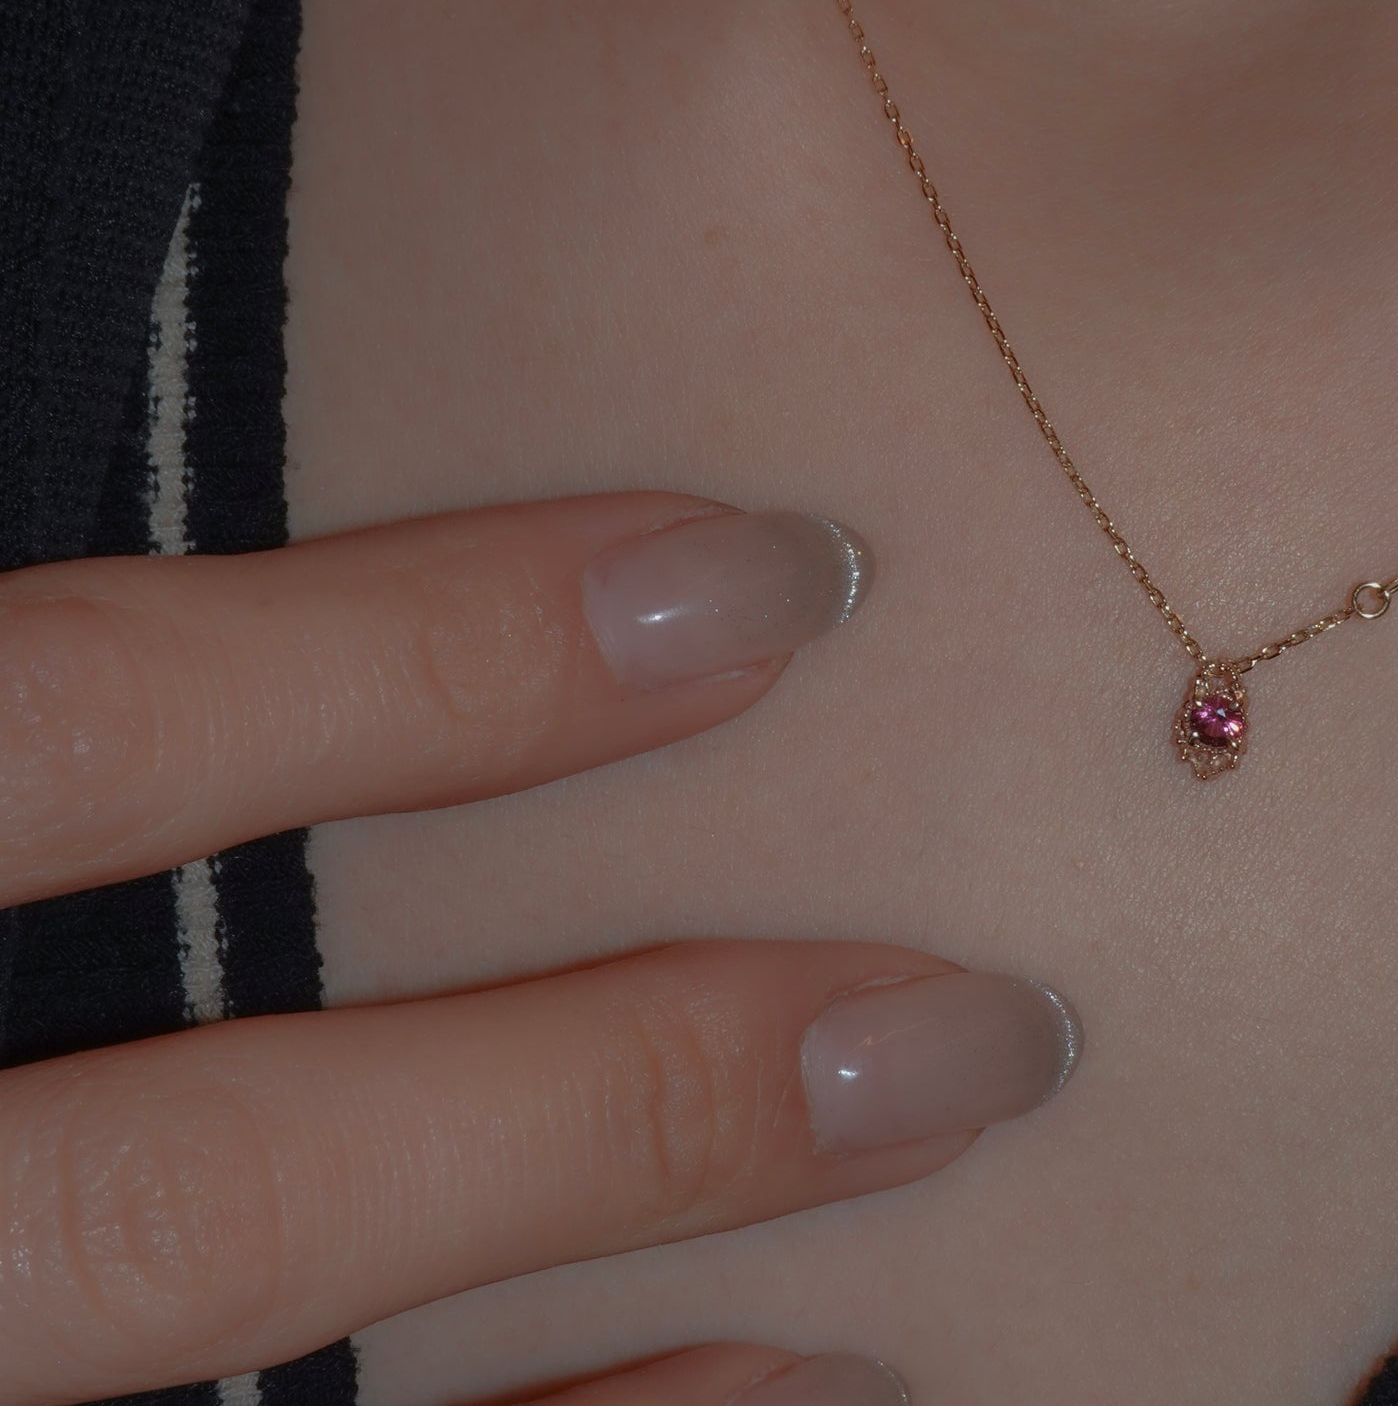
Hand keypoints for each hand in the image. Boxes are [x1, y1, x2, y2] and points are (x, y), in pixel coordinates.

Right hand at [0, 493, 1080, 1405]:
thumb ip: (57, 634)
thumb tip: (160, 413)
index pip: (60, 726)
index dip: (422, 659)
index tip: (758, 581)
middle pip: (193, 1186)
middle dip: (618, 1103)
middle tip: (978, 1020)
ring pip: (238, 1360)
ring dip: (614, 1275)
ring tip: (932, 1171)